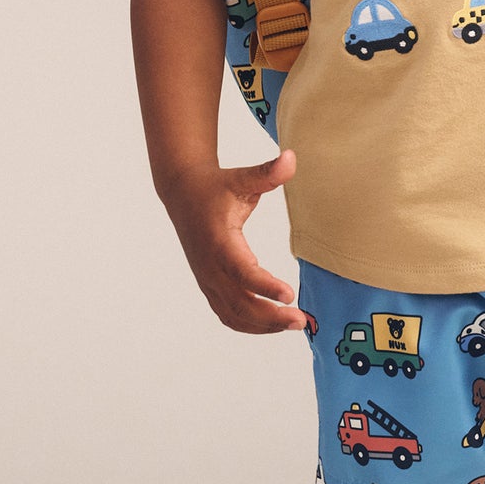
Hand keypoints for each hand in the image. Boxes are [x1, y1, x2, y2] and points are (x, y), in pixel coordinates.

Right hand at [164, 150, 307, 334]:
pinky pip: (227, 314)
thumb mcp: (241, 178)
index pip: (242, 271)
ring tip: (295, 324)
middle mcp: (210, 266)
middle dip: (270, 316)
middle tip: (302, 320)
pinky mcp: (209, 285)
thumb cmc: (216, 187)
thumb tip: (292, 157)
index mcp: (219, 242)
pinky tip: (273, 326)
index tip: (289, 295)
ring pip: (233, 314)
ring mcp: (207, 279)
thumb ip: (267, 173)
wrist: (182, 194)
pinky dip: (249, 326)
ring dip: (263, 325)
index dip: (265, 286)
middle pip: (239, 303)